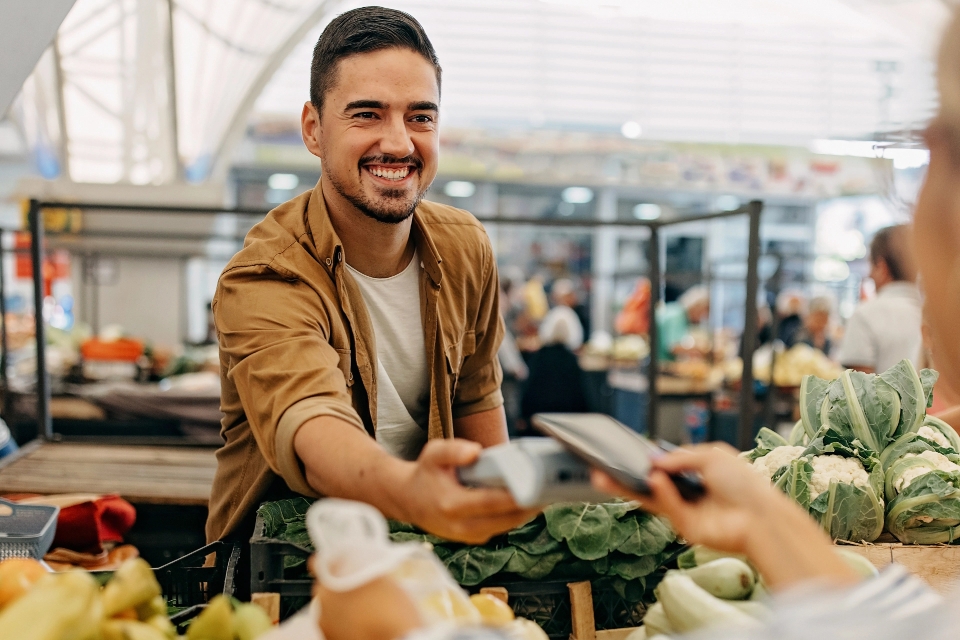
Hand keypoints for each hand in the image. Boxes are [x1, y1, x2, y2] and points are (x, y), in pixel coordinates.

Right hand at [395, 439, 540, 544]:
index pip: (493, 503)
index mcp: (453, 505)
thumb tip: (476, 452)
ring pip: (508, 525)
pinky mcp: (475, 538)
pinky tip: (531, 500)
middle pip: (507, 519)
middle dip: (531, 504)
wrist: (409, 500)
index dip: (519, 496)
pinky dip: (517, 515)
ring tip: (548, 492)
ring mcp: (469, 536)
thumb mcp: (434, 454)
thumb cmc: (425, 474)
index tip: (539, 487)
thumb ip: (454, 450)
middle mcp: (462, 526)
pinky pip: (502, 527)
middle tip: (553, 488)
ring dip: (528, 511)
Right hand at [592, 443, 775, 554]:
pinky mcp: (685, 528)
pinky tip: (655, 480)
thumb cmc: (744, 484)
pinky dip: (661, 493)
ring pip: (649, 499)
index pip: (662, 468)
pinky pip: (667, 508)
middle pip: (648, 485)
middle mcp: (687, 493)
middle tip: (598, 470)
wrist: (762, 516)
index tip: (620, 455)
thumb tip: (654, 461)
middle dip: (623, 478)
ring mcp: (684, 512)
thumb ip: (680, 457)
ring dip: (626, 488)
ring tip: (604, 476)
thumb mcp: (711, 456)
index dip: (643, 462)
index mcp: (695, 475)